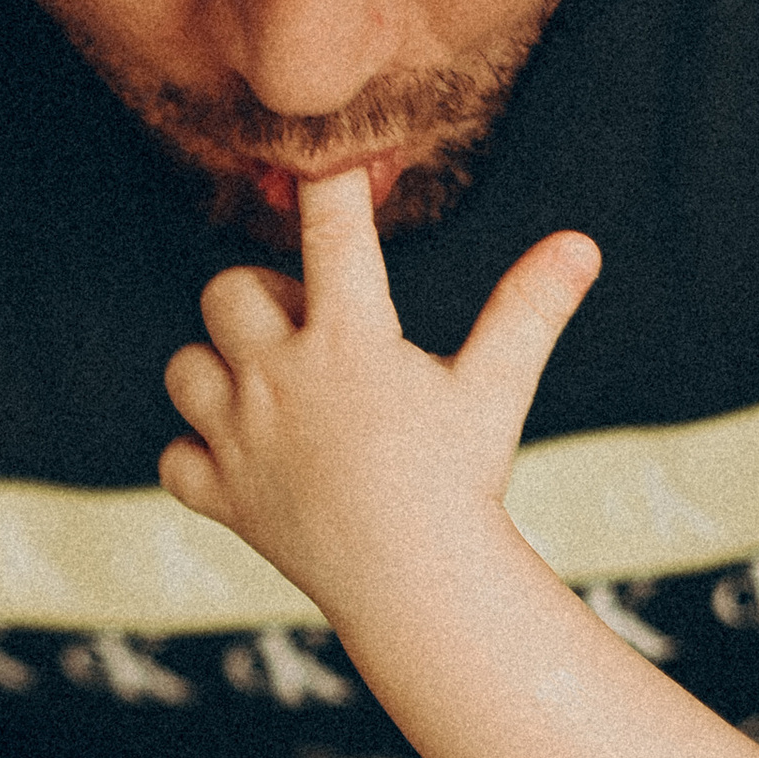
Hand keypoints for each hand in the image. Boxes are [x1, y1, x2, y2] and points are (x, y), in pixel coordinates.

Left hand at [160, 169, 598, 629]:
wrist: (418, 588)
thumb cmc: (462, 481)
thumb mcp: (497, 388)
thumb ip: (529, 309)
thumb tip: (581, 243)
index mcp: (348, 339)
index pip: (330, 229)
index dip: (331, 185)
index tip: (334, 169)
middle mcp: (278, 378)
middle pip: (226, 290)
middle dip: (263, 297)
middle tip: (312, 330)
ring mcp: (241, 439)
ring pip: (185, 369)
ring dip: (218, 370)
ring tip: (273, 393)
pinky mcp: (224, 497)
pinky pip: (176, 458)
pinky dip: (199, 456)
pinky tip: (247, 461)